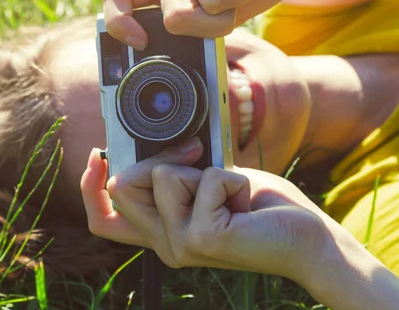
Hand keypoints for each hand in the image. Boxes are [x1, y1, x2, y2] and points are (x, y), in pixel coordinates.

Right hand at [80, 137, 331, 283]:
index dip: (90, 188)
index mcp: (162, 231)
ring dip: (203, 170)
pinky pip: (204, 180)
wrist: (308, 237)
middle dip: (159, 158)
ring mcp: (180, 245)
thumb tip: (150, 154)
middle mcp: (165, 245)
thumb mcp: (206, 184)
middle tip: (197, 158)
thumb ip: (173, 177)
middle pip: (124, 186)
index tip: (97, 156)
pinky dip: (230, 178)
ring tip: (231, 194)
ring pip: (162, 175)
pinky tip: (246, 203)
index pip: (104, 220)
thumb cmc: (261, 209)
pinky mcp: (203, 238)